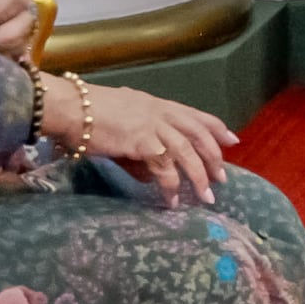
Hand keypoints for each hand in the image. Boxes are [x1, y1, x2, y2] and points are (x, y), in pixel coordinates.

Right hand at [65, 79, 237, 208]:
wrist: (71, 108)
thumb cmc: (89, 115)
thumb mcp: (122, 126)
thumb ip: (140, 149)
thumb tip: (151, 176)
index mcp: (157, 104)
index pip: (195, 115)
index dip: (216, 128)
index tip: (233, 140)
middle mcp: (160, 112)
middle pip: (198, 134)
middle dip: (213, 157)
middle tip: (221, 178)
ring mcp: (152, 125)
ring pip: (187, 152)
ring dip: (199, 176)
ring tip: (205, 197)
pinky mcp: (142, 141)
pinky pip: (164, 167)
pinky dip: (171, 185)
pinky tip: (172, 199)